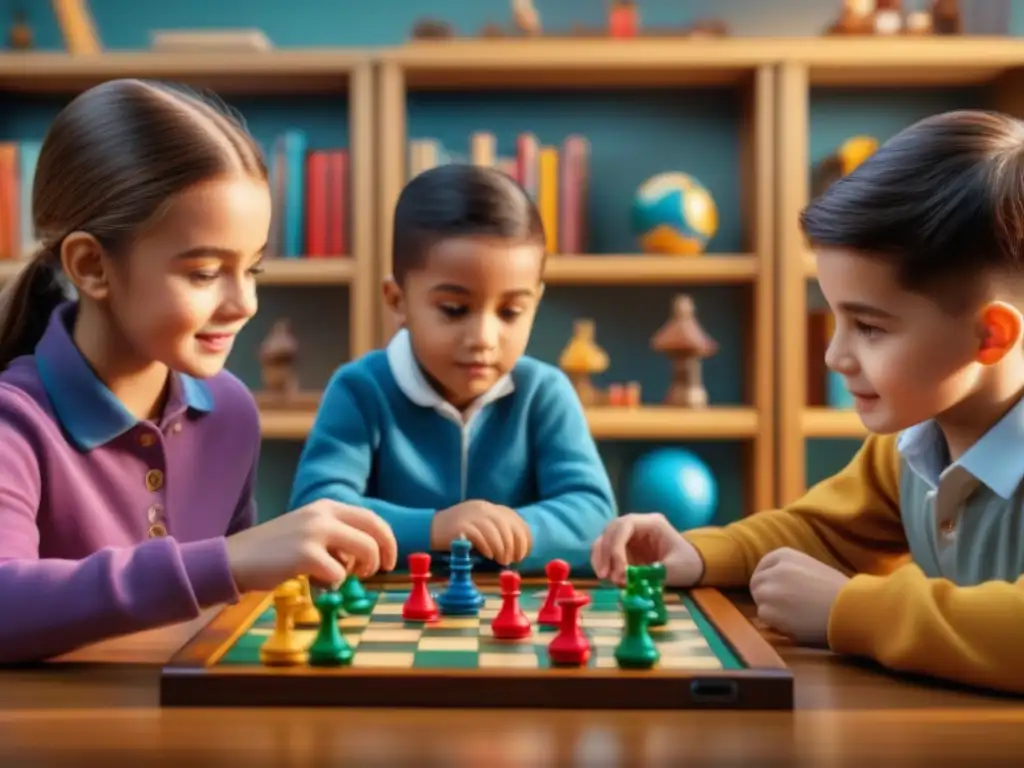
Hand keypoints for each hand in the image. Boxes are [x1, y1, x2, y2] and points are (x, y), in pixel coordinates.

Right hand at [225, 500, 397, 592]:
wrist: (235, 558)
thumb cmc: (273, 550)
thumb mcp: (307, 531)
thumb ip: (336, 536)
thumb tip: (366, 555)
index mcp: (326, 506)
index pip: (371, 518)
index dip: (387, 539)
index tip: (389, 558)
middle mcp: (323, 514)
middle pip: (374, 532)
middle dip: (385, 553)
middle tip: (381, 571)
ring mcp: (315, 533)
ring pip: (364, 551)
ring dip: (360, 570)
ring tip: (340, 576)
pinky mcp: (305, 554)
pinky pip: (338, 574)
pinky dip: (333, 584)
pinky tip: (317, 583)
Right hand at [431, 500, 531, 564]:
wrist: (431, 528)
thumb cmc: (459, 532)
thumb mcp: (481, 526)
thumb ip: (497, 530)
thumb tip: (517, 548)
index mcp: (490, 507)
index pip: (514, 519)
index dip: (523, 537)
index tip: (523, 553)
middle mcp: (482, 508)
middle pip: (506, 525)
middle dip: (513, 545)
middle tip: (512, 560)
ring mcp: (471, 515)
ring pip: (494, 531)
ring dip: (501, 548)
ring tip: (501, 561)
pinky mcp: (460, 525)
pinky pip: (479, 537)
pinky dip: (487, 548)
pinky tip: (489, 556)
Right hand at [590, 512, 702, 586]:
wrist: (694, 567)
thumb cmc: (688, 564)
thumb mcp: (675, 568)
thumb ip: (653, 572)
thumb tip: (628, 578)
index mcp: (652, 523)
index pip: (625, 525)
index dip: (616, 545)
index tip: (619, 569)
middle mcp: (637, 525)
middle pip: (611, 531)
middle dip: (605, 553)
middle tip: (605, 575)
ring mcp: (630, 536)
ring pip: (605, 540)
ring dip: (600, 558)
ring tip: (604, 578)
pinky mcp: (625, 548)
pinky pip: (607, 552)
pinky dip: (603, 563)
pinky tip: (607, 577)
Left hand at [749, 547, 849, 645]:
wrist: (850, 609)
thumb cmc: (839, 591)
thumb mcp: (812, 569)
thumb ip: (790, 572)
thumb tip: (774, 584)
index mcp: (785, 555)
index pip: (764, 566)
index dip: (769, 580)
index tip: (777, 590)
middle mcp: (773, 569)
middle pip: (757, 584)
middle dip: (767, 596)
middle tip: (786, 608)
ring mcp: (769, 590)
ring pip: (760, 602)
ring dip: (773, 611)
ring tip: (796, 616)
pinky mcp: (768, 611)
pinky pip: (765, 619)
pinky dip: (777, 624)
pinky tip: (796, 624)